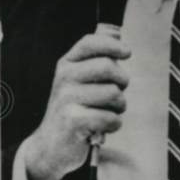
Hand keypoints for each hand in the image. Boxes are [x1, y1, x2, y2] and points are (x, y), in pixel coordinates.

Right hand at [23, 33, 130, 179]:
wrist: (51, 145)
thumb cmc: (74, 109)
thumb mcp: (79, 81)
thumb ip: (96, 59)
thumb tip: (116, 33)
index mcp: (66, 64)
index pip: (90, 43)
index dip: (112, 45)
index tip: (127, 52)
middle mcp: (64, 78)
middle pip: (108, 67)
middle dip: (122, 82)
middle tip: (117, 94)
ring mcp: (66, 99)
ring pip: (114, 94)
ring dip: (119, 107)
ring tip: (107, 112)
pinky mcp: (73, 121)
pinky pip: (111, 117)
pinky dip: (114, 124)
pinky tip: (103, 127)